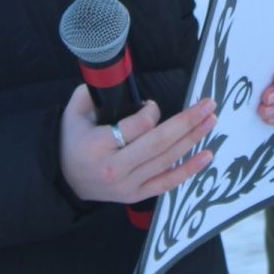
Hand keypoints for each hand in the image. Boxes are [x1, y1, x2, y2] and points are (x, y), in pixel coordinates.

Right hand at [58, 85, 217, 204]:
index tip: (151, 105)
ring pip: (166, 160)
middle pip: (158, 143)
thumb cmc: (71, 142)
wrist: (63, 179)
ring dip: (193, 139)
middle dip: (187, 122)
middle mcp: (114, 168)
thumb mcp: (73, 113)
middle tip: (208, 105)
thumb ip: (92, 93)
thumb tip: (116, 77)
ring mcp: (127, 185)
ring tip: (210, 121)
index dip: (151, 112)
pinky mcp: (136, 196)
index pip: (136, 127)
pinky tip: (206, 155)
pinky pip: (167, 183)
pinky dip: (189, 169)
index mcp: (97, 145)